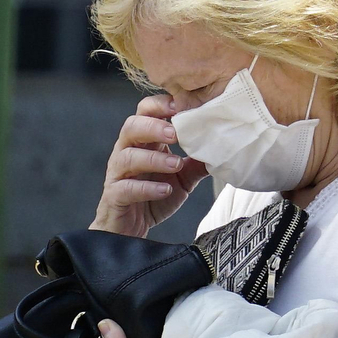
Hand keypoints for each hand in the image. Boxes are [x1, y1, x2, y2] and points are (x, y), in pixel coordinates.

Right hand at [91, 95, 208, 237]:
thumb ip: (197, 163)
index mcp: (144, 142)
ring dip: (154, 158)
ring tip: (177, 164)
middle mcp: (127, 152)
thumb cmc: (154, 198)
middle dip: (154, 127)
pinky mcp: (114, 196)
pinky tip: (165, 190)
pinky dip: (147, 188)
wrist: (131, 231)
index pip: (145, 112)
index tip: (182, 106)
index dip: (161, 105)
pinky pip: (126, 187)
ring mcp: (118, 174)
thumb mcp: (182, 179)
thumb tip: (222, 150)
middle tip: (176, 133)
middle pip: (131, 126)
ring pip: (127, 156)